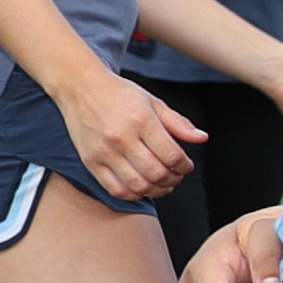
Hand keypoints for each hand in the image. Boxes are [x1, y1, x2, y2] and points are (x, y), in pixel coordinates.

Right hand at [61, 68, 200, 200]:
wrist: (81, 88)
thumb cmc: (120, 94)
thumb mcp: (153, 102)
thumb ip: (178, 123)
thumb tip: (202, 138)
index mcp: (142, 121)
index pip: (172, 155)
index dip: (185, 166)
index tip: (186, 165)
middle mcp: (121, 138)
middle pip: (157, 173)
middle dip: (174, 179)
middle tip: (176, 175)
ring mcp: (104, 152)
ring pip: (138, 185)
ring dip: (157, 190)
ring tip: (163, 184)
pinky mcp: (90, 161)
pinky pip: (115, 189)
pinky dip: (133, 195)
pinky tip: (142, 187)